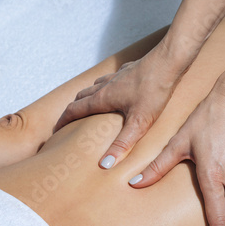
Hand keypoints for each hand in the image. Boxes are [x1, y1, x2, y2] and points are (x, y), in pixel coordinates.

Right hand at [53, 44, 181, 168]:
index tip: (56, 130)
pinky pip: (109, 78)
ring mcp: (116, 76)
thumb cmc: (155, 91)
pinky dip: (103, 87)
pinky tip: (113, 89)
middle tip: (68, 121)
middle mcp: (105, 86)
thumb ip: (122, 144)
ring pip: (93, 86)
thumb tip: (104, 164)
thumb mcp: (139, 123)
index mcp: (103, 98)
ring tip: (86, 106)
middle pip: (80, 97)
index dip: (63, 121)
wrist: (169, 61)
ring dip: (86, 97)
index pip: (74, 110)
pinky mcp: (128, 70)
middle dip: (72, 110)